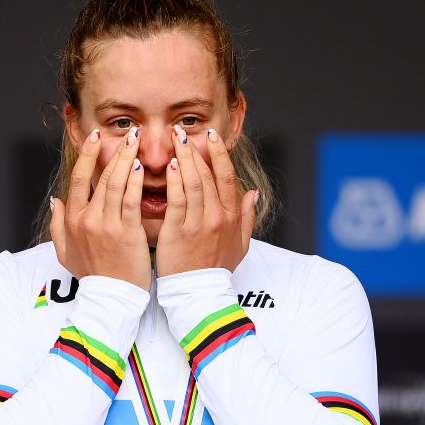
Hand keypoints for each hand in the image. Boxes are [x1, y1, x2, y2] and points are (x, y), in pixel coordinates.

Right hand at [50, 126, 151, 290]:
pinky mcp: (127, 233)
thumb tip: (55, 201)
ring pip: (116, 183)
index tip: (97, 137)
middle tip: (129, 133)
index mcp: (73, 220)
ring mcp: (106, 225)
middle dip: (115, 151)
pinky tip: (140, 166)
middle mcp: (87, 219)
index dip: (88, 155)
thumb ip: (58, 225)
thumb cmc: (92, 275)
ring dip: (126, 158)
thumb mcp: (65, 252)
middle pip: (100, 176)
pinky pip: (130, 201)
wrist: (110, 299)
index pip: (78, 179)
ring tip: (138, 141)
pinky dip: (134, 181)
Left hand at [155, 125, 257, 276]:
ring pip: (193, 183)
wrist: (199, 293)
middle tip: (182, 131)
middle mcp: (218, 217)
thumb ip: (247, 217)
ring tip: (174, 140)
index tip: (210, 136)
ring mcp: (199, 224)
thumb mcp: (241, 245)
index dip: (218, 154)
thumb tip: (253, 193)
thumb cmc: (216, 269)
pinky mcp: (179, 232)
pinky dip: (175, 181)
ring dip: (184, 158)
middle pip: (208, 175)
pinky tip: (171, 165)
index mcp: (232, 217)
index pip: (227, 177)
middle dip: (196, 149)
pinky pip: (178, 200)